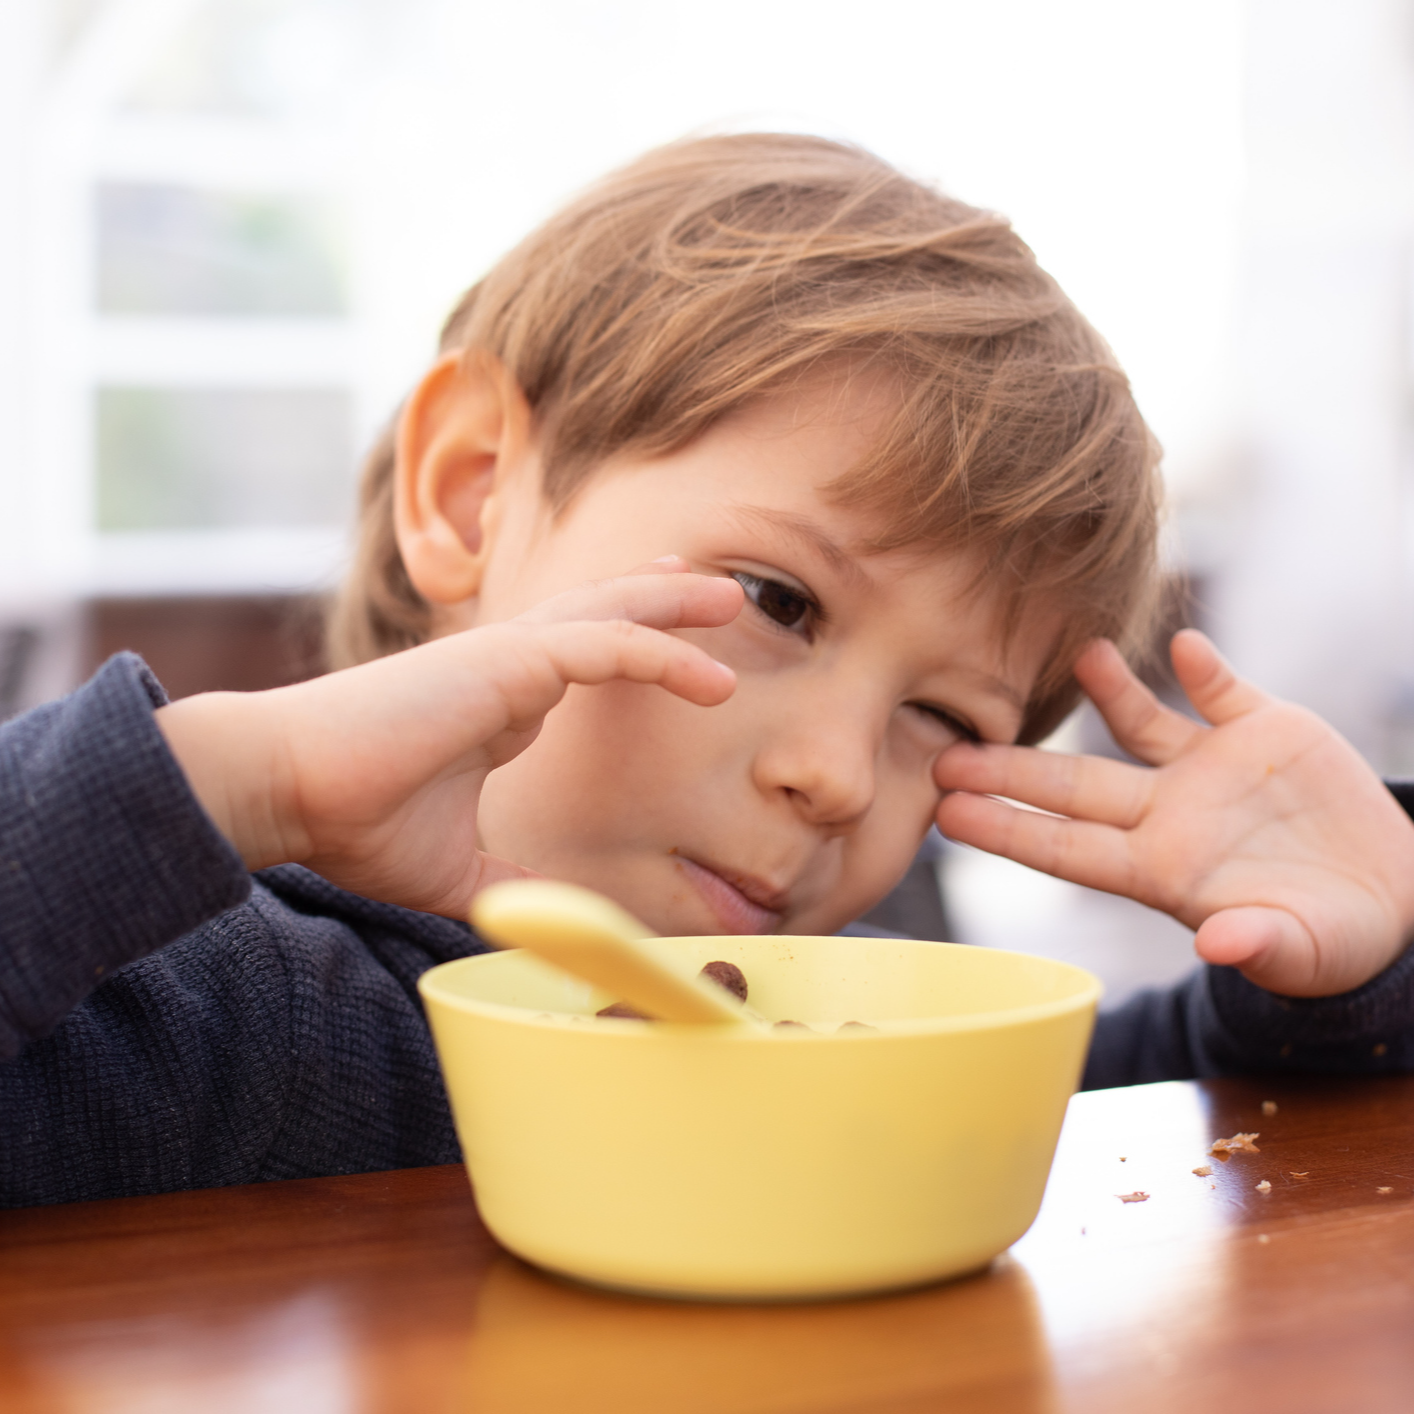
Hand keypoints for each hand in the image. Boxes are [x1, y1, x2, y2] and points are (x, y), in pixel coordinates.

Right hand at [157, 560, 742, 917]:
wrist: (289, 792)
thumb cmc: (355, 822)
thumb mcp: (462, 869)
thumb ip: (516, 884)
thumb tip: (558, 922)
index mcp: (502, 705)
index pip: (582, 659)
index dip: (629, 642)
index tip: (672, 644)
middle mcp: (509, 672)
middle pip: (604, 619)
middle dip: (663, 603)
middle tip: (717, 596)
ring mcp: (506, 659)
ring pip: (610, 615)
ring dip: (673, 606)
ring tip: (728, 600)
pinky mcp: (505, 662)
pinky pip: (603, 645)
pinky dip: (659, 651)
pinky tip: (708, 675)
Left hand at [933, 630, 1413, 996]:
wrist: (1390, 899)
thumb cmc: (1330, 941)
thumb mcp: (1301, 950)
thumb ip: (1259, 946)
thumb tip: (1218, 947)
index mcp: (1162, 871)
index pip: (1066, 849)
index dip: (1008, 831)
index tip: (947, 812)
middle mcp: (1170, 814)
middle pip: (1075, 787)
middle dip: (1012, 771)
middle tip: (946, 751)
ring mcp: (1211, 769)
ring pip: (1138, 723)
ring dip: (1107, 690)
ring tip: (1076, 656)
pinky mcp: (1265, 733)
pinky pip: (1225, 691)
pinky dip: (1207, 670)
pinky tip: (1185, 644)